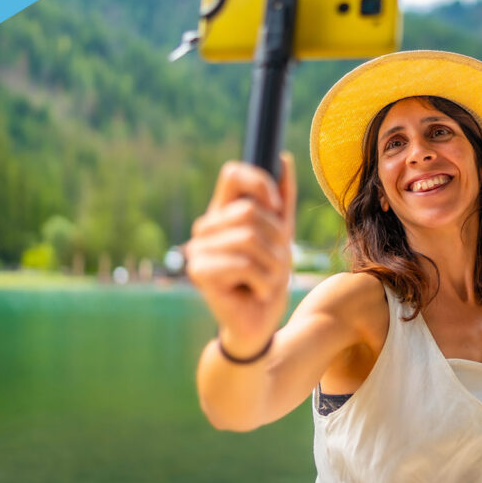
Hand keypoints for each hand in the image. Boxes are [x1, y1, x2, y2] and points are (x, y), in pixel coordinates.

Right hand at [187, 153, 296, 357]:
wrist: (258, 324)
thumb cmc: (269, 279)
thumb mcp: (283, 236)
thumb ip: (283, 199)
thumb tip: (283, 158)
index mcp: (224, 212)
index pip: (232, 174)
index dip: (260, 183)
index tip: (277, 209)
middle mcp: (206, 226)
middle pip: (249, 210)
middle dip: (276, 239)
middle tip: (276, 263)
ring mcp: (198, 248)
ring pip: (249, 238)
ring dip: (273, 264)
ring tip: (268, 280)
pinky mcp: (198, 272)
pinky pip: (244, 264)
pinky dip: (264, 281)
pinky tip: (258, 292)